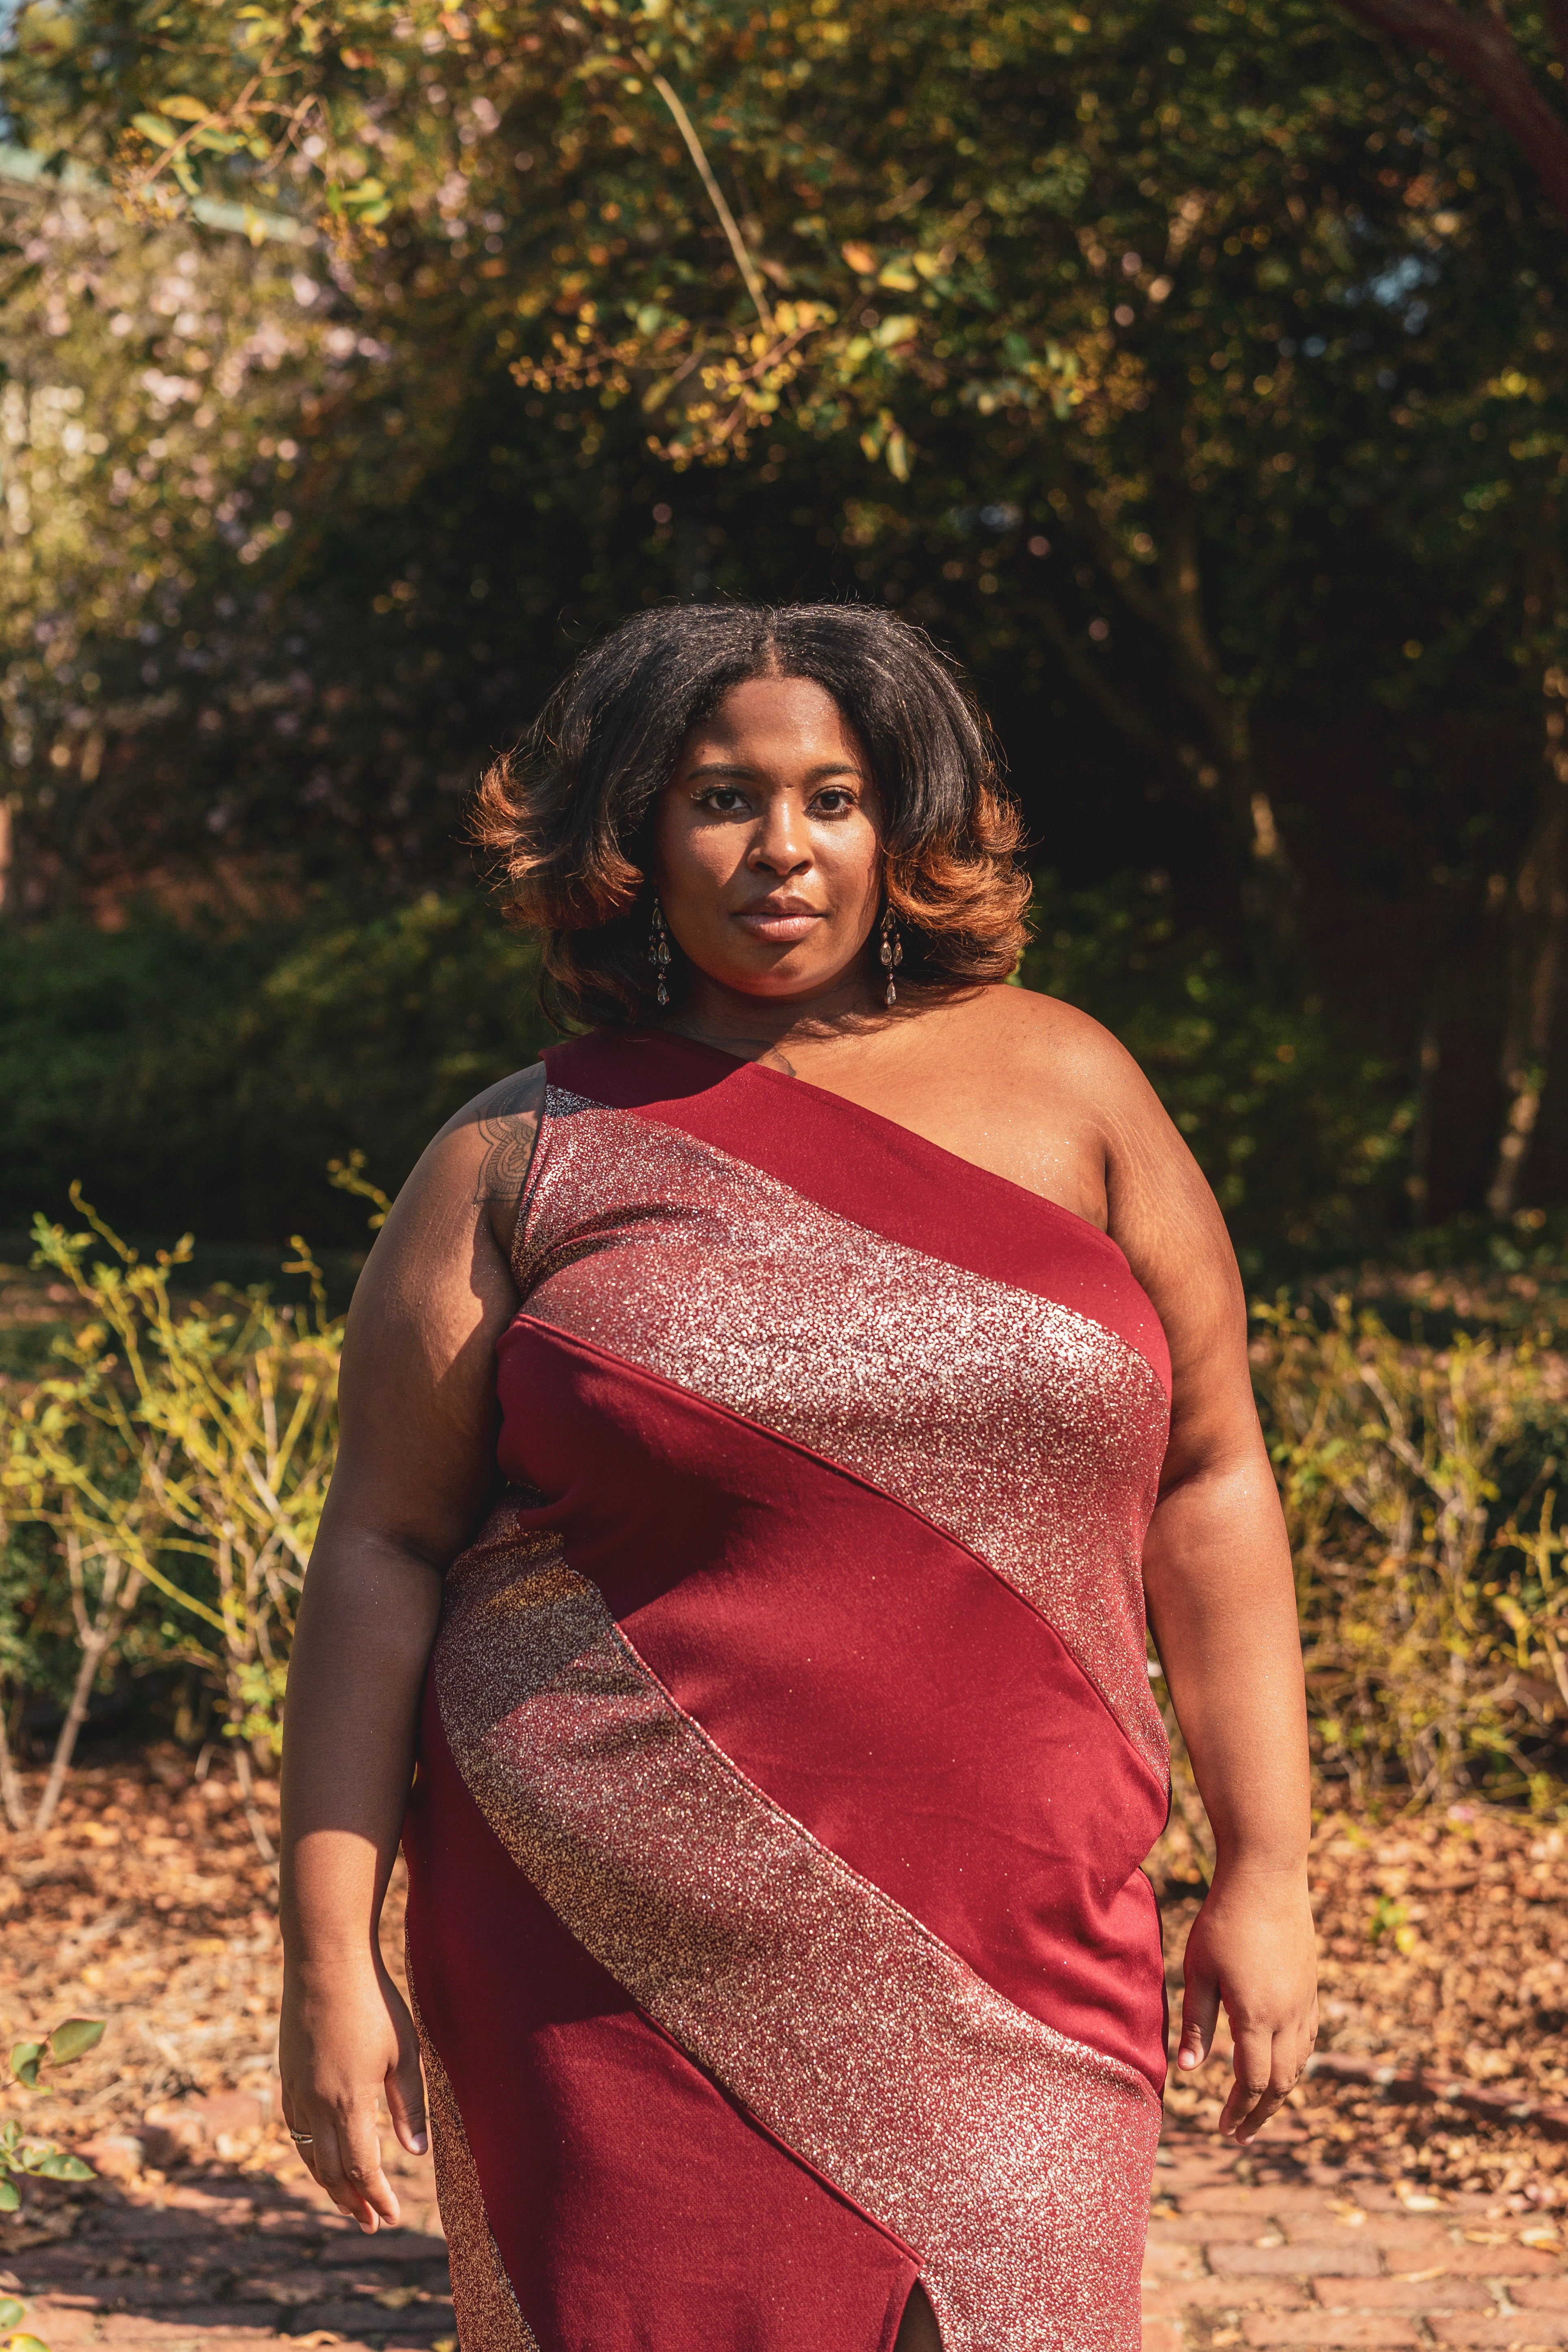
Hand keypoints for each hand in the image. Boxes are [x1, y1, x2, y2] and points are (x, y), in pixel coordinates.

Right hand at [279, 1955, 427, 2230]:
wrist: (324, 1961)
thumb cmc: (373, 2001)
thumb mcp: (404, 2052)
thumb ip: (409, 2105)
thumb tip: (416, 2154)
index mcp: (348, 2102)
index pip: (361, 2169)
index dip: (376, 2197)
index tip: (389, 2218)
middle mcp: (316, 2104)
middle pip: (330, 2171)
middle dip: (352, 2201)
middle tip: (370, 2223)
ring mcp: (296, 2090)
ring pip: (307, 2154)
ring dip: (328, 2184)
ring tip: (348, 2202)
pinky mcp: (287, 2075)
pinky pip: (294, 2129)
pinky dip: (309, 2153)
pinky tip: (320, 2156)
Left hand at [1177, 1864, 1317, 2142]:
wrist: (1268, 1876)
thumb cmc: (1224, 1920)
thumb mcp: (1199, 1970)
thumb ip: (1196, 2022)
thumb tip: (1188, 2071)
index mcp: (1257, 2016)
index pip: (1252, 2081)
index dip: (1238, 2110)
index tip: (1223, 2129)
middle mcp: (1288, 2015)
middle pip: (1281, 2082)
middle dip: (1261, 2112)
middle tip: (1242, 2134)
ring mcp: (1305, 2000)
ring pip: (1300, 2063)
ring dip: (1281, 2092)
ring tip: (1261, 2108)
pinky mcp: (1311, 1986)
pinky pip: (1308, 2038)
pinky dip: (1295, 2062)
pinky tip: (1282, 2065)